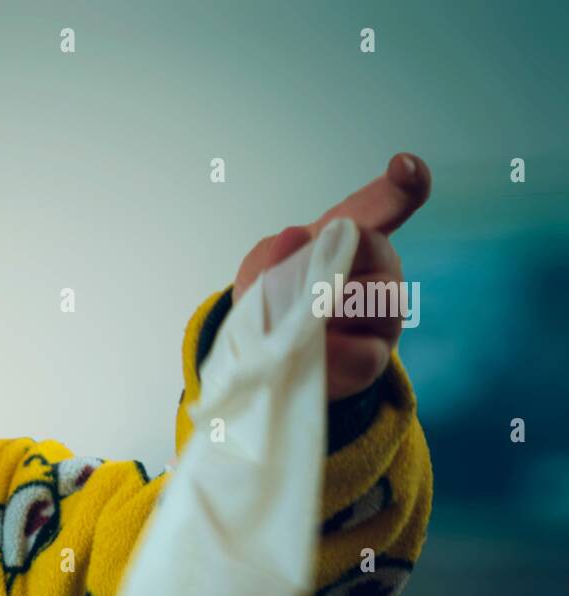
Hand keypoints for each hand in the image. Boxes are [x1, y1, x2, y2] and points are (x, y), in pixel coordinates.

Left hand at [233, 153, 431, 399]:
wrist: (273, 359)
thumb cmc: (275, 301)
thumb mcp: (260, 273)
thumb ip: (274, 255)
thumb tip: (293, 238)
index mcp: (352, 238)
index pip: (385, 204)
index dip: (402, 185)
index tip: (406, 166)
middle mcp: (381, 268)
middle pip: (371, 247)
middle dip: (328, 264)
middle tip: (300, 286)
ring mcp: (386, 311)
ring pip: (372, 299)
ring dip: (326, 311)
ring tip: (302, 322)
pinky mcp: (378, 354)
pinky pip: (361, 351)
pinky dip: (329, 352)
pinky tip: (315, 352)